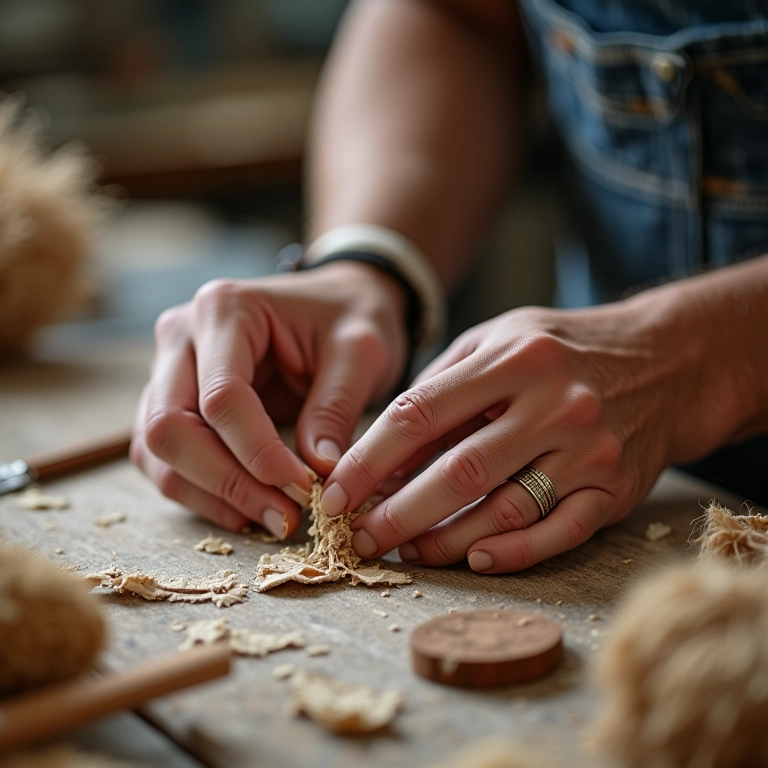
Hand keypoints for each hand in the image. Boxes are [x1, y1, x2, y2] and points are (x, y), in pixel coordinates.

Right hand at [131, 261, 406, 536]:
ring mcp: (167, 369)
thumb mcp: (360, 352)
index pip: (221, 397)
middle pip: (169, 427)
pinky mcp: (171, 401)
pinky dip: (200, 492)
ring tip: (273, 517)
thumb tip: (316, 474)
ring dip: (211, 495)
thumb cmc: (350, 317)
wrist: (338, 301)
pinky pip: (164, 459)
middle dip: (226, 482)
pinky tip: (247, 510)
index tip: (302, 488)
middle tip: (285, 516)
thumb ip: (335, 408)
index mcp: (225, 309)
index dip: (257, 453)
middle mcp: (181, 336)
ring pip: (157, 450)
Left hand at [320, 297, 722, 572]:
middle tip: (360, 538)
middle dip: (398, 513)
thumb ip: (440, 386)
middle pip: (459, 472)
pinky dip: (512, 553)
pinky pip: (557, 533)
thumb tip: (382, 455)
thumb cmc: (560, 350)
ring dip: (445, 540)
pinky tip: (473, 560)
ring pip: (503, 510)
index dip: (369, 458)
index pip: (421, 412)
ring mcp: (588, 449)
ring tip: (405, 550)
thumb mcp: (497, 340)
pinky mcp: (615, 488)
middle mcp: (554, 403)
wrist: (665, 361)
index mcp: (514, 358)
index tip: (335, 492)